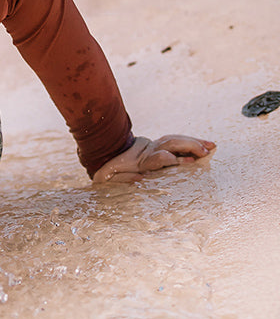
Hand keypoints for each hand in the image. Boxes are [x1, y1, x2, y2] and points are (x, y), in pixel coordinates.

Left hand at [93, 134, 214, 183]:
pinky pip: (176, 141)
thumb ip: (123, 178)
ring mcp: (154, 146)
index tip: (175, 159)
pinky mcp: (159, 145)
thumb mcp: (111, 176)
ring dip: (193, 142)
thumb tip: (139, 178)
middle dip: (187, 146)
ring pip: (175, 140)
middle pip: (169, 144)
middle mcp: (149, 150)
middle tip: (203, 153)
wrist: (107, 152)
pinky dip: (190, 141)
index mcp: (139, 160)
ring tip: (211, 146)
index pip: (154, 158)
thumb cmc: (112, 170)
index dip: (164, 158)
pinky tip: (205, 145)